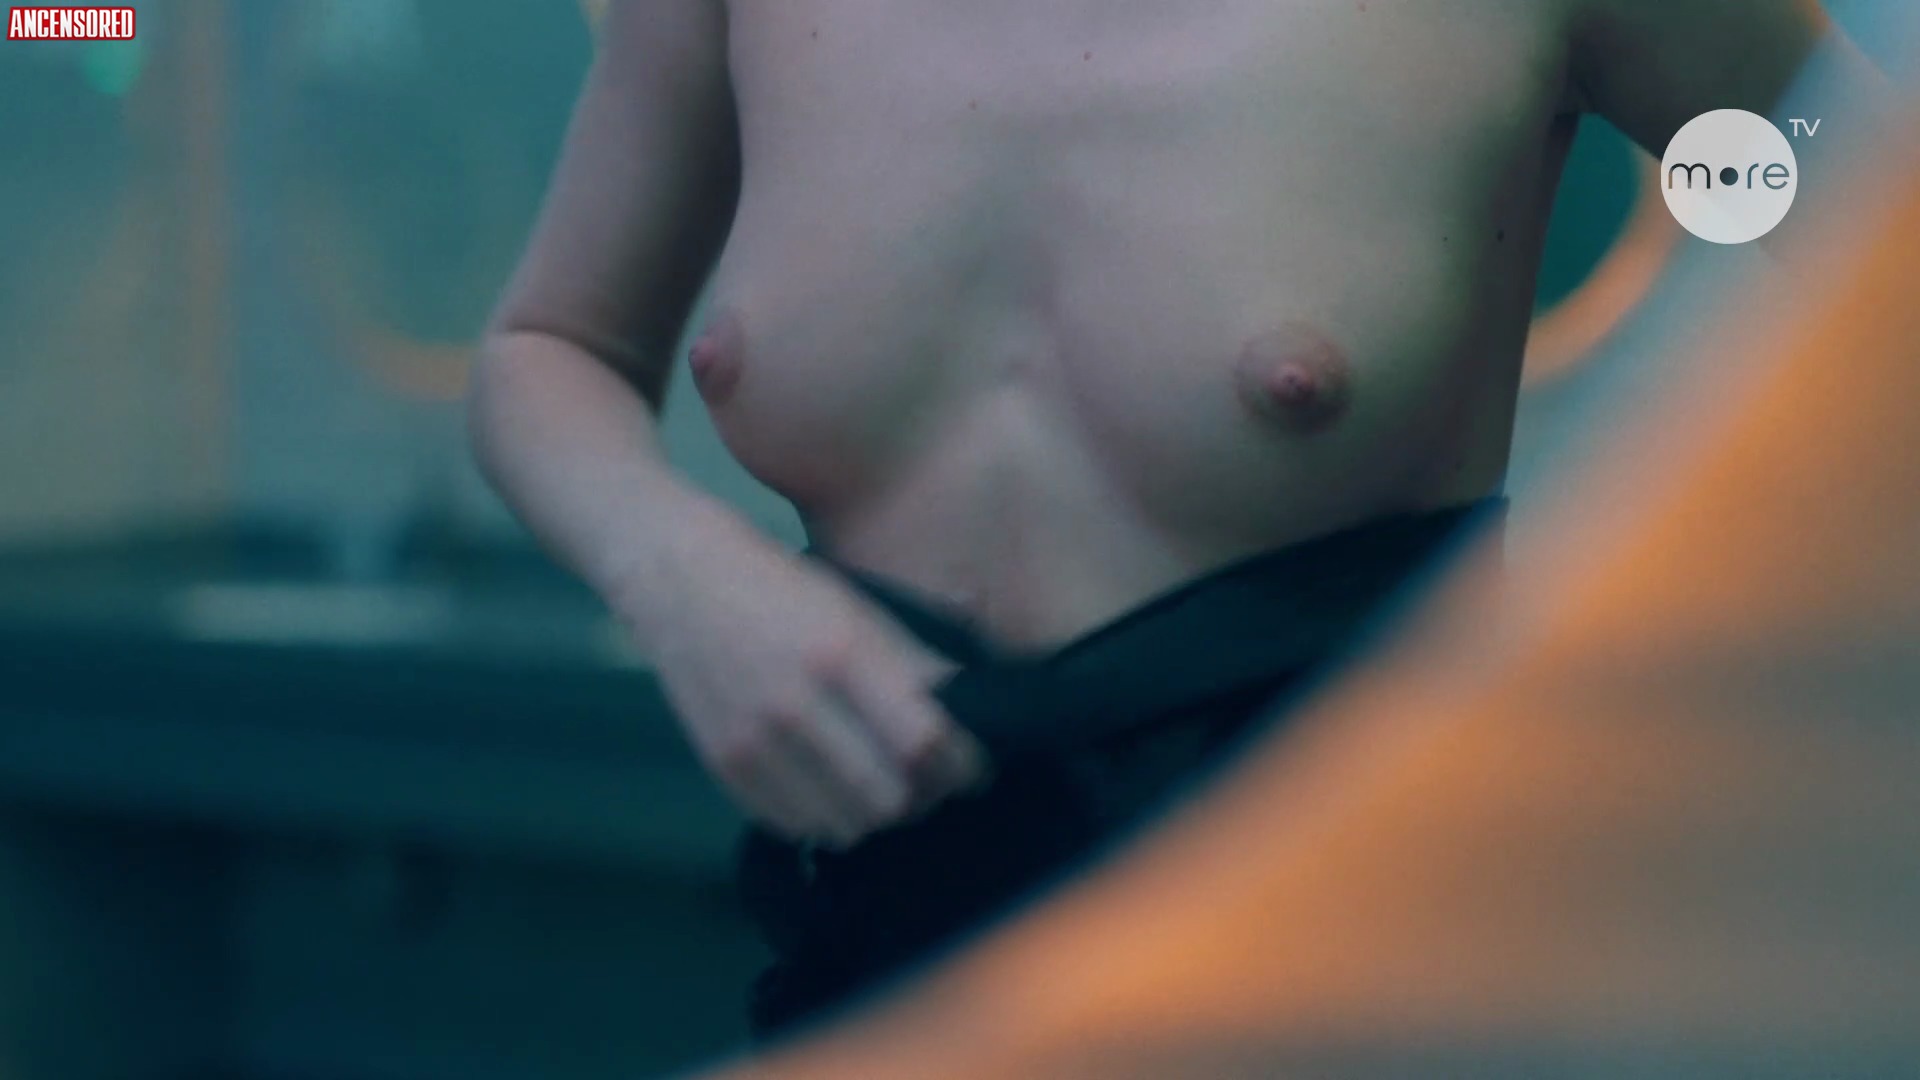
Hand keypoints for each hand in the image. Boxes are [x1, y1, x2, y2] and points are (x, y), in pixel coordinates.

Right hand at [625, 516, 987, 848]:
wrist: (679, 577)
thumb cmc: (784, 588)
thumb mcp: (858, 610)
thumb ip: (914, 668)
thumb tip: (971, 722)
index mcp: (840, 653)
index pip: (923, 741)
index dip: (960, 765)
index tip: (972, 767)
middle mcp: (794, 704)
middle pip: (888, 798)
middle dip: (921, 797)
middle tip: (927, 781)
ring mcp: (752, 741)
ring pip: (843, 824)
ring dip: (873, 814)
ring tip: (880, 785)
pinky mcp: (722, 766)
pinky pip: (795, 826)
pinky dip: (825, 816)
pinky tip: (832, 786)